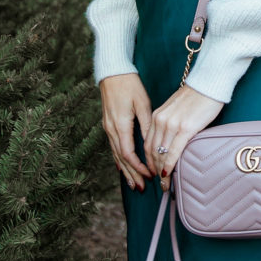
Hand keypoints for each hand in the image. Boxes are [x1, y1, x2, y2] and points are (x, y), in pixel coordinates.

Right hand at [100, 72, 152, 189]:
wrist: (113, 72)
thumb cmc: (130, 85)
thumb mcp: (142, 104)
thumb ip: (147, 125)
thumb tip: (152, 144)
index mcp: (120, 125)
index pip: (128, 154)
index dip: (139, 167)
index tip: (150, 174)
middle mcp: (111, 130)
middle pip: (121, 159)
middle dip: (132, 175)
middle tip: (142, 188)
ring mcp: (108, 128)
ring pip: (116, 155)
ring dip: (125, 170)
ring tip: (133, 184)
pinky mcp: (108, 125)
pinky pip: (114, 147)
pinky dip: (119, 160)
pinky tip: (123, 167)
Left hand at [147, 83, 223, 183]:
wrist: (208, 84)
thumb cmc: (196, 96)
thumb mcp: (175, 109)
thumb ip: (170, 123)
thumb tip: (172, 141)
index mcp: (157, 116)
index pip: (148, 143)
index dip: (149, 161)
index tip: (153, 172)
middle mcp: (161, 121)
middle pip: (152, 151)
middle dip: (154, 170)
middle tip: (159, 184)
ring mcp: (172, 125)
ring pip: (162, 154)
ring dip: (162, 171)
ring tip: (165, 185)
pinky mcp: (185, 128)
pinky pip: (174, 151)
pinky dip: (169, 165)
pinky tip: (168, 174)